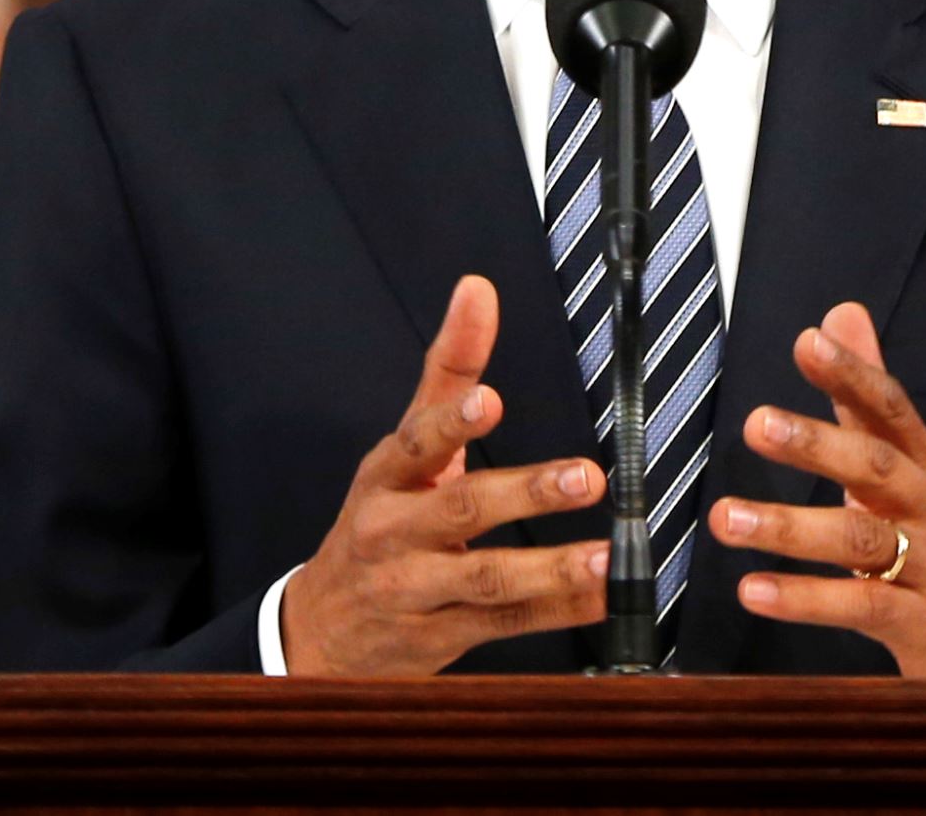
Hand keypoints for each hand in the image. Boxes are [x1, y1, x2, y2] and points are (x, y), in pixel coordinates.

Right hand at [280, 274, 610, 673]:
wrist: (322, 628)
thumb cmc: (378, 521)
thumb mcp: (404, 447)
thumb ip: (449, 370)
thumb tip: (477, 289)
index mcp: (385, 477)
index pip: (416, 443)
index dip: (451, 424)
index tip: (489, 402)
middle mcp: (394, 532)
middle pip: (460, 509)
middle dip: (526, 494)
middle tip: (585, 477)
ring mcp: (415, 590)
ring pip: (485, 578)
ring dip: (549, 568)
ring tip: (602, 555)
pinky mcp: (440, 635)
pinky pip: (504, 623)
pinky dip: (556, 610)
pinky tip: (597, 593)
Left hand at [709, 301, 925, 676]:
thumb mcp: (909, 471)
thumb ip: (868, 399)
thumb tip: (842, 314)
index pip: (893, 410)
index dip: (853, 374)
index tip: (808, 342)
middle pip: (879, 468)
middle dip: (818, 444)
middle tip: (756, 424)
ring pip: (860, 542)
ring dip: (790, 528)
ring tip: (727, 518)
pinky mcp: (922, 626)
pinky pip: (861, 608)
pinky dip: (805, 599)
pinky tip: (754, 589)